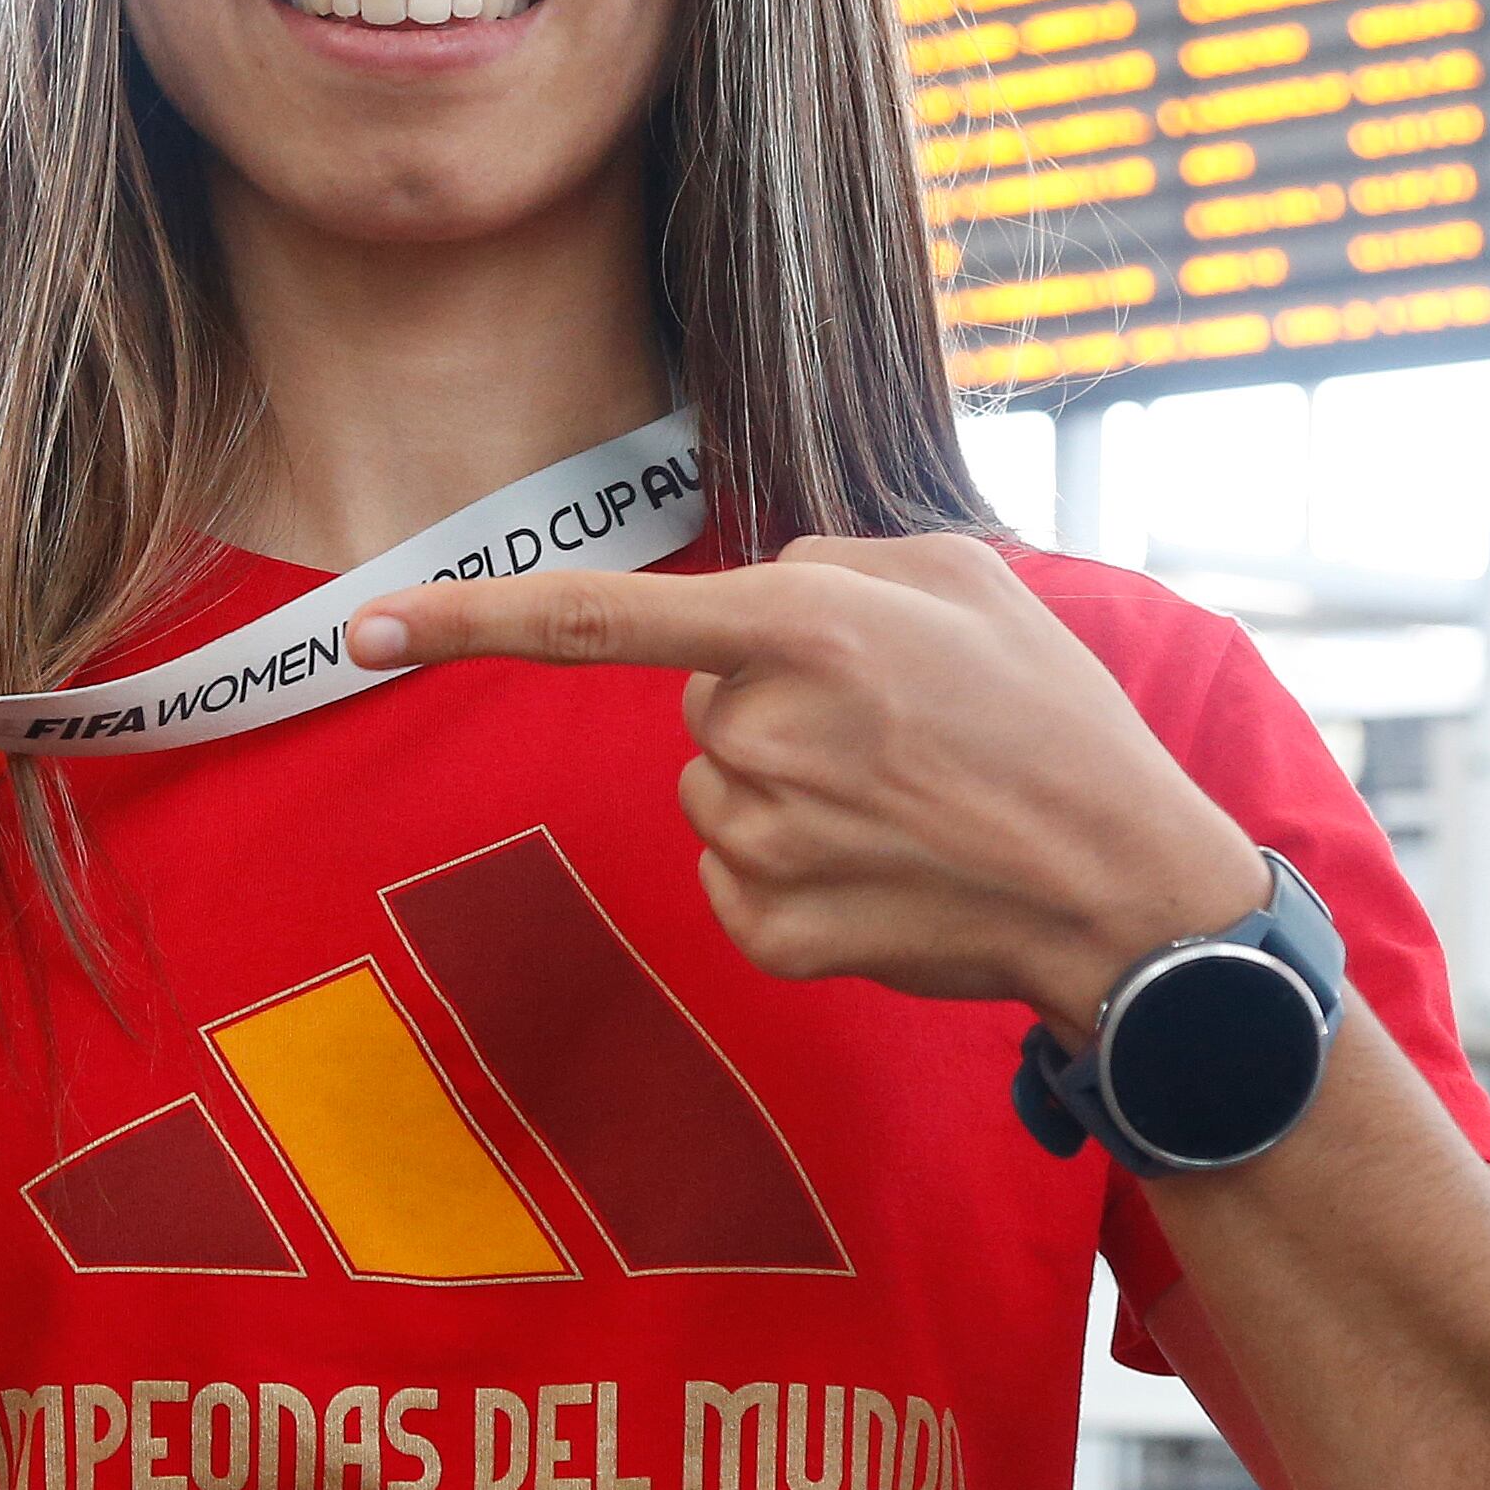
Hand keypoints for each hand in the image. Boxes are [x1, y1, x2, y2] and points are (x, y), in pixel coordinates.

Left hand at [351, 533, 1267, 1030]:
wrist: (1128, 896)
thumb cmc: (1055, 722)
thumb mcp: (965, 579)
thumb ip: (832, 558)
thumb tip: (752, 584)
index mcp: (800, 630)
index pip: (593, 619)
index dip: (465, 618)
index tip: (360, 624)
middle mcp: (760, 734)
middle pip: (695, 704)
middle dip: (770, 705)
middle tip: (898, 731)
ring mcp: (759, 843)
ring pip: (713, 791)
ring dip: (788, 789)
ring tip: (908, 803)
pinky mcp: (769, 932)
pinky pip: (733, 878)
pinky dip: (794, 871)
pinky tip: (887, 870)